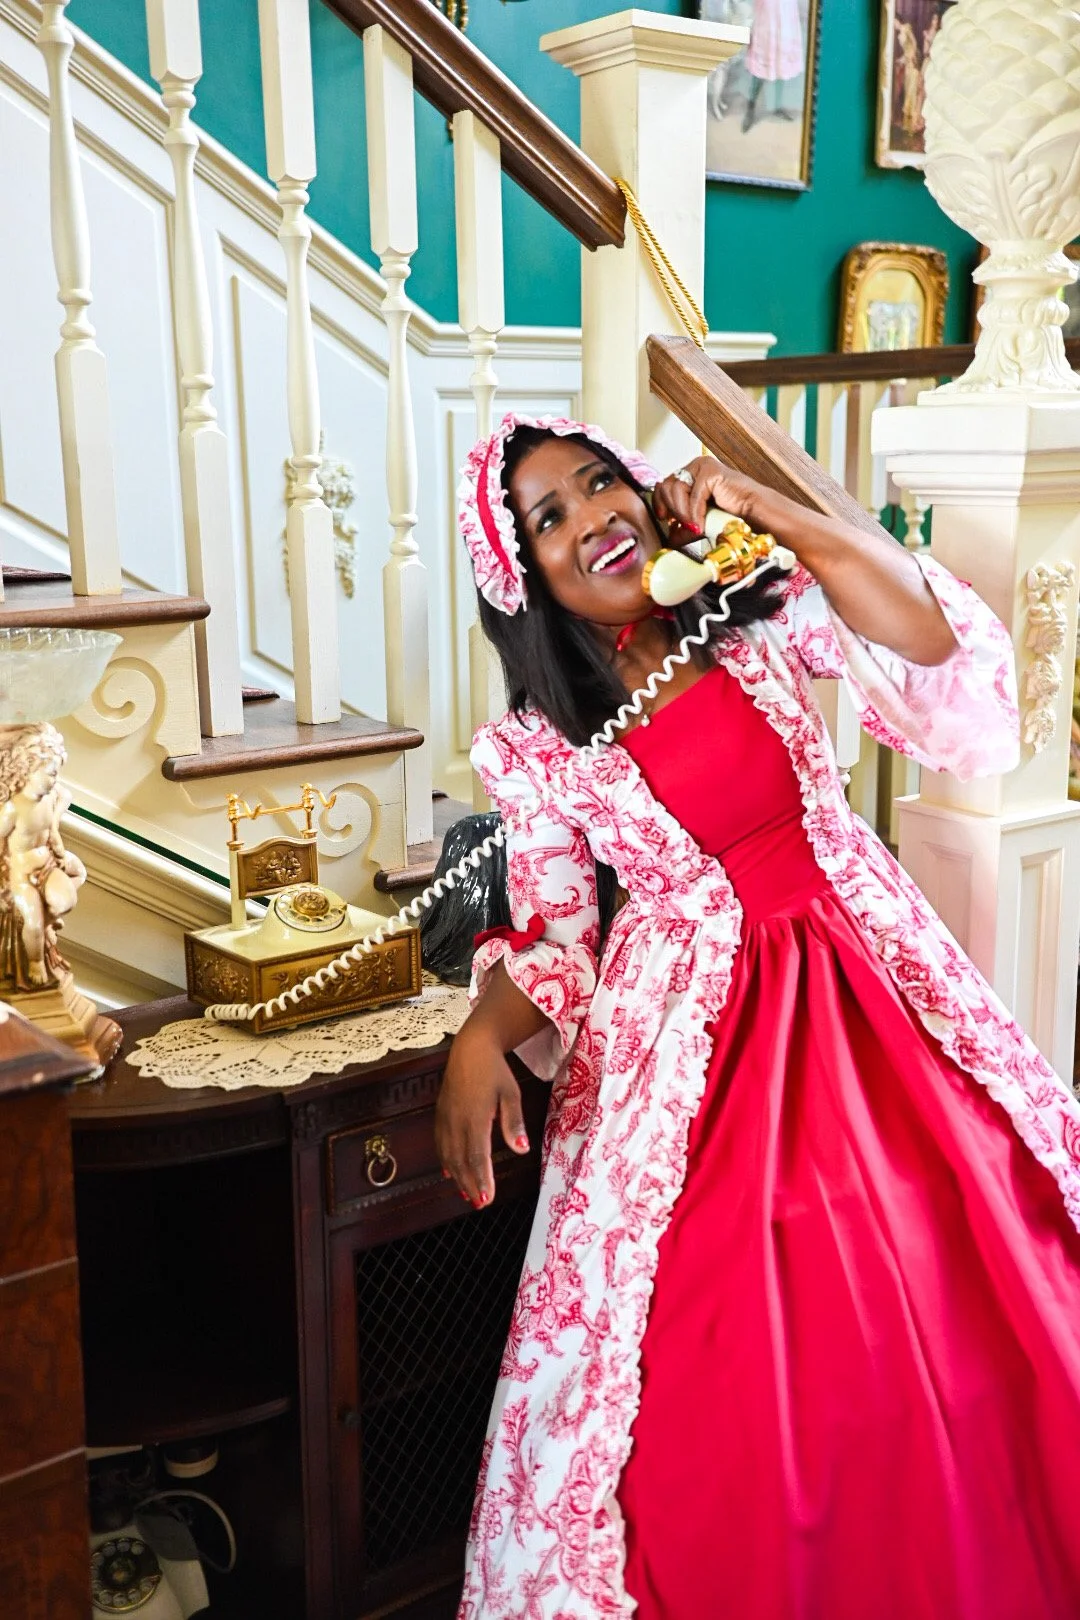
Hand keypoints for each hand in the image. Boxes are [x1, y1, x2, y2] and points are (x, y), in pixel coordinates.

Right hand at [435, 1023, 529, 1207]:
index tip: (487, 1198)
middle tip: (480, 1204)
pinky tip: (449, 1173)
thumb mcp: (511, 1093)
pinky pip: (440, 1143)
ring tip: (467, 1194)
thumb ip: (513, 1122)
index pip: (477, 1156)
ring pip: (448, 1155)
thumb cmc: (495, 1070)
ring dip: (457, 1177)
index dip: (481, 1179)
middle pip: (461, 1161)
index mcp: (475, 1117)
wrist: (470, 1048)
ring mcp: (445, 1118)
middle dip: (470, 1184)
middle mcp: (456, 1121)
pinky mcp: (440, 1114)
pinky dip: (444, 1161)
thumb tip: (521, 1150)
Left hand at [652, 455, 762, 541]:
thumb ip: (683, 526)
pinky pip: (692, 495)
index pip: (663, 484)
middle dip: (672, 509)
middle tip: (682, 524)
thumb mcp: (700, 522)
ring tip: (694, 526)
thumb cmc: (732, 515)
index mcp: (691, 474)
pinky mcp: (710, 471)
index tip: (664, 519)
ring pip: (675, 489)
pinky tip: (701, 524)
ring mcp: (702, 466)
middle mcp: (695, 466)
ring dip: (682, 513)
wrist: (755, 513)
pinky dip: (695, 513)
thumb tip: (668, 538)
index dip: (659, 503)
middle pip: (666, 486)